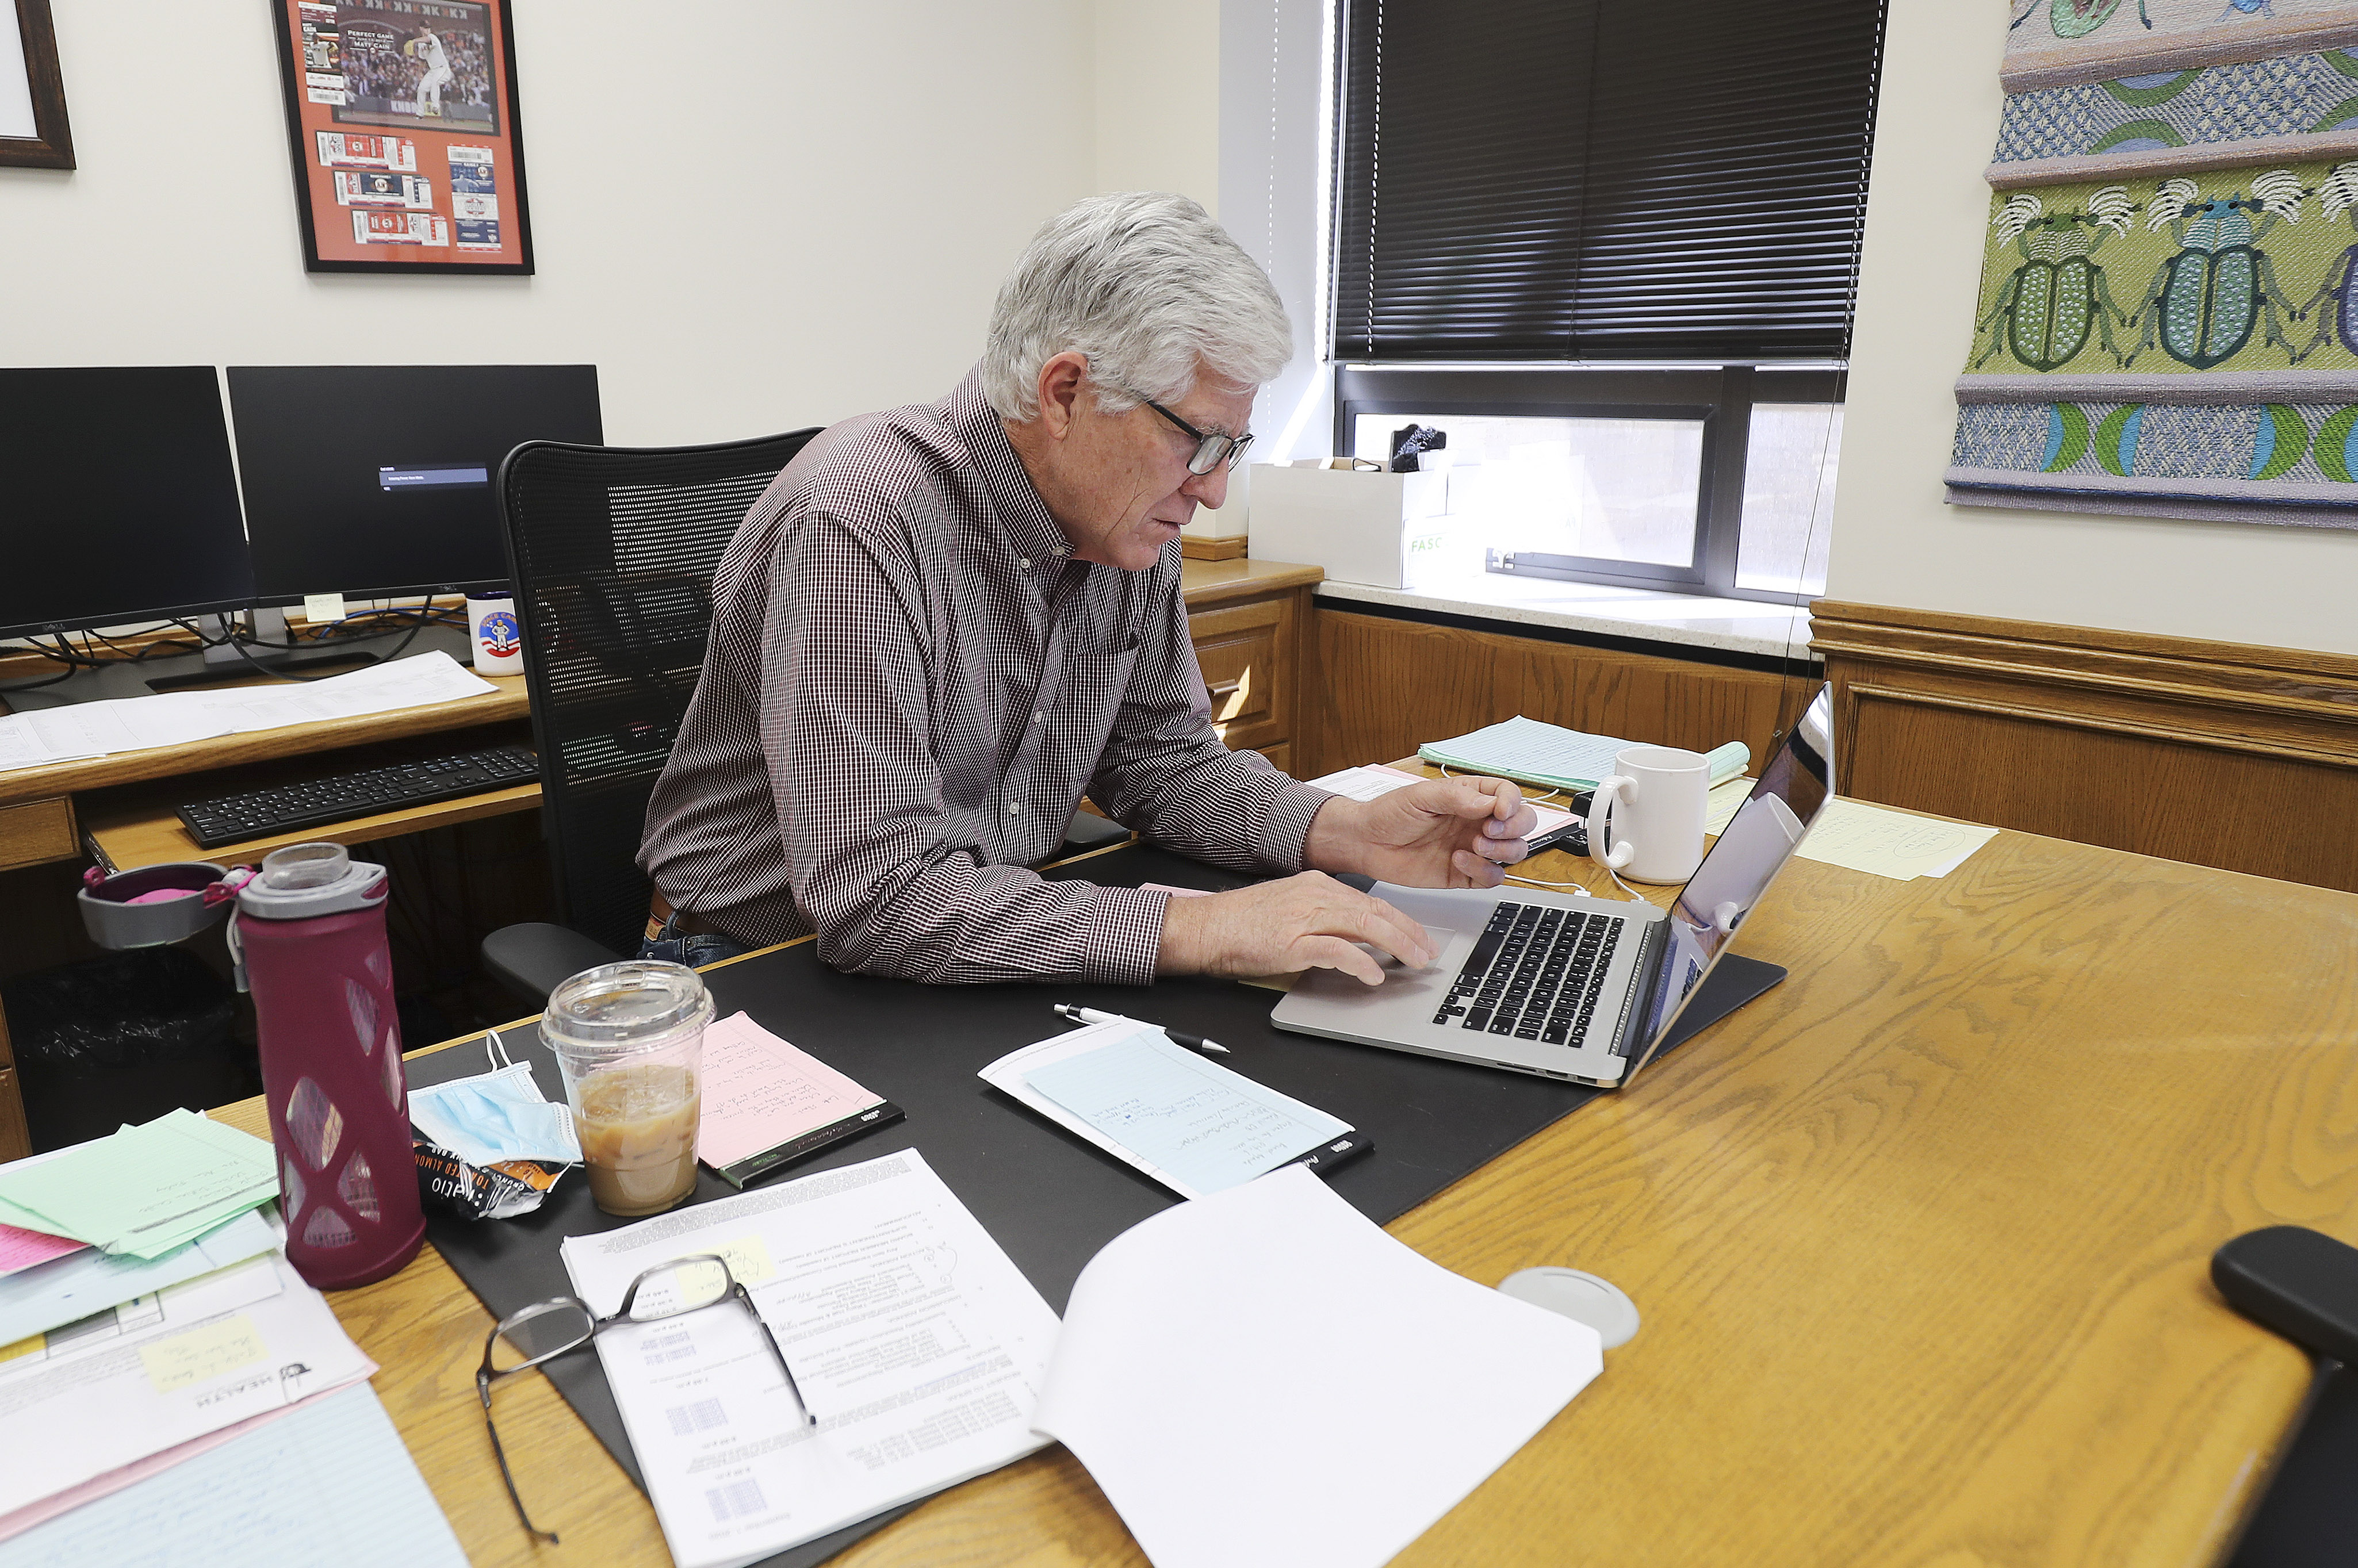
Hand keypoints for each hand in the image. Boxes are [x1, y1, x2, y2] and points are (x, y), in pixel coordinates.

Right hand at [1155, 871, 1437, 985]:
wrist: (1207, 928)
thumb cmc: (1242, 924)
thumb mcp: (1289, 910)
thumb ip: (1322, 918)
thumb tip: (1354, 938)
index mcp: (1316, 886)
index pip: (1370, 901)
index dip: (1401, 920)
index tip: (1419, 936)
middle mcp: (1315, 896)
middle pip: (1376, 911)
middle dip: (1408, 932)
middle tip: (1428, 952)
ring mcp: (1305, 917)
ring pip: (1365, 925)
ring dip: (1395, 945)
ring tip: (1414, 962)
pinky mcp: (1293, 941)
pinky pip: (1337, 950)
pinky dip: (1360, 962)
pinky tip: (1374, 974)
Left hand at [1302, 776, 1536, 888]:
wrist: (1367, 843)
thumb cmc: (1389, 814)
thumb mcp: (1420, 796)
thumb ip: (1455, 798)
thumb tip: (1489, 803)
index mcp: (1470, 797)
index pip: (1508, 795)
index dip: (1512, 803)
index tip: (1500, 811)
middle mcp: (1477, 822)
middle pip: (1521, 824)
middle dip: (1514, 828)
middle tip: (1489, 831)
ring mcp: (1474, 848)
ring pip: (1513, 852)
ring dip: (1503, 850)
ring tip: (1476, 845)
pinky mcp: (1464, 874)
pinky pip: (1492, 877)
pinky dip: (1484, 872)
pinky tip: (1459, 860)